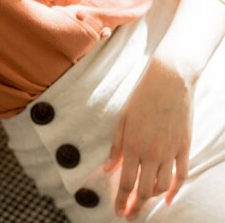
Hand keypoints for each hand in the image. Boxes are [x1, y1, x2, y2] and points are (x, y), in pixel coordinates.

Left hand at [104, 57, 192, 218]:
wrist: (169, 81)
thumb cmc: (142, 96)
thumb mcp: (122, 119)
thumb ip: (116, 147)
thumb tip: (107, 169)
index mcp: (132, 145)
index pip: (125, 183)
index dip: (121, 201)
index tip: (118, 212)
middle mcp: (151, 153)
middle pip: (143, 190)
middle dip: (135, 206)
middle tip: (129, 214)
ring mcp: (169, 152)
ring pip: (161, 186)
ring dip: (151, 198)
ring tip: (143, 202)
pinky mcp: (183, 148)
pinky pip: (181, 176)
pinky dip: (174, 190)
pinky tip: (167, 199)